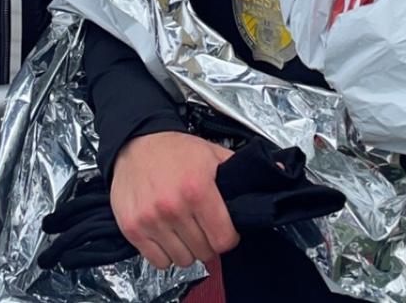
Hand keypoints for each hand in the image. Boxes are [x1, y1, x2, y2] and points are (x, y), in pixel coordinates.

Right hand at [110, 131, 237, 269]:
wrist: (136, 143)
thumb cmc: (175, 150)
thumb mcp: (212, 153)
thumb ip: (238, 171)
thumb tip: (272, 174)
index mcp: (198, 188)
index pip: (224, 239)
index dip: (229, 237)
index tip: (225, 230)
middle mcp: (174, 207)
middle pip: (204, 252)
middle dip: (208, 241)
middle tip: (203, 225)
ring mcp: (151, 220)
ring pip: (182, 260)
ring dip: (187, 249)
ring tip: (184, 228)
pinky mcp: (133, 228)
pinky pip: (158, 261)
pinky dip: (165, 253)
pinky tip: (167, 234)